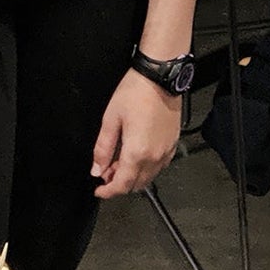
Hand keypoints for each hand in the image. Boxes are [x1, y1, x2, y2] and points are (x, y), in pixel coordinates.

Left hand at [91, 70, 181, 197]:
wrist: (160, 77)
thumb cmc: (136, 92)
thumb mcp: (111, 118)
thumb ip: (103, 148)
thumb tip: (97, 169)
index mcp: (137, 152)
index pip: (122, 185)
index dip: (108, 192)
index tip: (99, 190)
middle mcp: (154, 157)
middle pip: (136, 185)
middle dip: (119, 184)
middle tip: (107, 170)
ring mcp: (166, 151)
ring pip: (148, 178)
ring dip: (133, 177)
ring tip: (120, 161)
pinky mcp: (172, 143)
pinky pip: (159, 166)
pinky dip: (147, 169)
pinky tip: (138, 155)